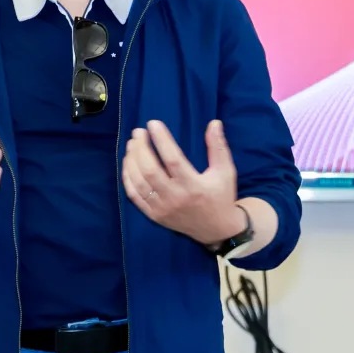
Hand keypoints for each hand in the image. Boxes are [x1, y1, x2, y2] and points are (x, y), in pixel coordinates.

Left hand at [121, 119, 245, 245]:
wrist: (217, 230)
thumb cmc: (221, 196)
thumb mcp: (225, 171)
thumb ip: (218, 147)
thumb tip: (214, 123)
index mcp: (194, 186)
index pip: (173, 159)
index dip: (161, 140)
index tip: (153, 123)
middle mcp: (176, 198)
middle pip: (150, 170)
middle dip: (141, 148)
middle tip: (138, 132)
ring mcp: (162, 208)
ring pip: (139, 182)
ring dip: (132, 160)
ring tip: (132, 144)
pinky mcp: (154, 215)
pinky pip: (134, 196)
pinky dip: (128, 178)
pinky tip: (128, 163)